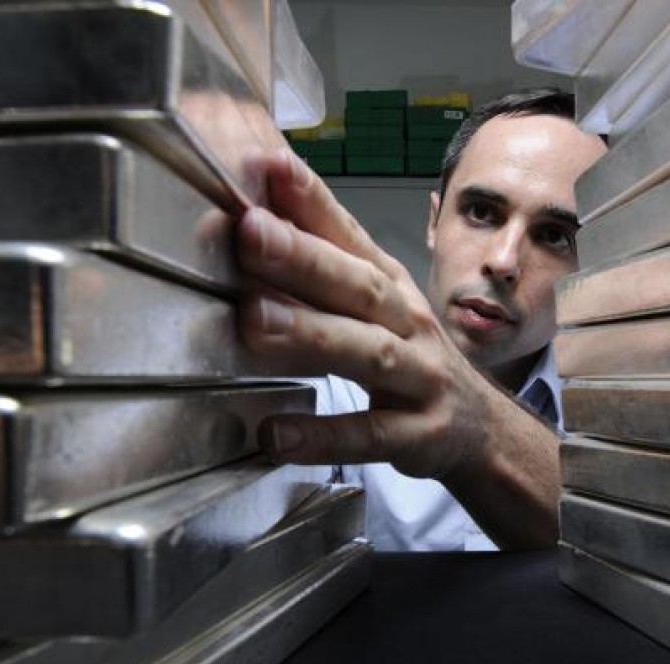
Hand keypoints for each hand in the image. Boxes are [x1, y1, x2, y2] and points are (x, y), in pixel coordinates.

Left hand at [236, 150, 494, 479]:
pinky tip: (276, 434)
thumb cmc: (407, 353)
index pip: (347, 233)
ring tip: (253, 321)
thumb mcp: (370, 305)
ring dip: (310, 333)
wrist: (479, 426)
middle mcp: (406, 321)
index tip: (266, 165)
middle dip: (303, 256)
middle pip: (356, 284)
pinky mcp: (418, 435)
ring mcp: (419, 377)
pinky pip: (369, 435)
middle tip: (250, 233)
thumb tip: (246, 226)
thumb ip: (317, 271)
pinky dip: (323, 436)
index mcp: (386, 284)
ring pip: (366, 351)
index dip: (310, 199)